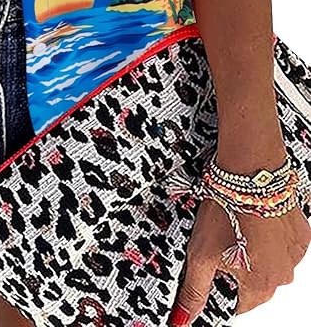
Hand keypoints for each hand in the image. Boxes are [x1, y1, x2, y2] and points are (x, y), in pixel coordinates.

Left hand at [169, 196, 310, 323]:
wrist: (249, 170)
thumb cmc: (226, 208)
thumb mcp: (200, 254)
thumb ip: (194, 291)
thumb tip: (183, 319)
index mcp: (260, 286)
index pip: (237, 304)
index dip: (220, 285)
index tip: (212, 265)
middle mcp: (283, 274)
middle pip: (254, 282)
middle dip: (236, 265)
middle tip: (222, 238)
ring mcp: (294, 253)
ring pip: (268, 261)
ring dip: (253, 249)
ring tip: (236, 224)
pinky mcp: (300, 232)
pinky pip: (281, 243)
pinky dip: (267, 235)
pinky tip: (252, 217)